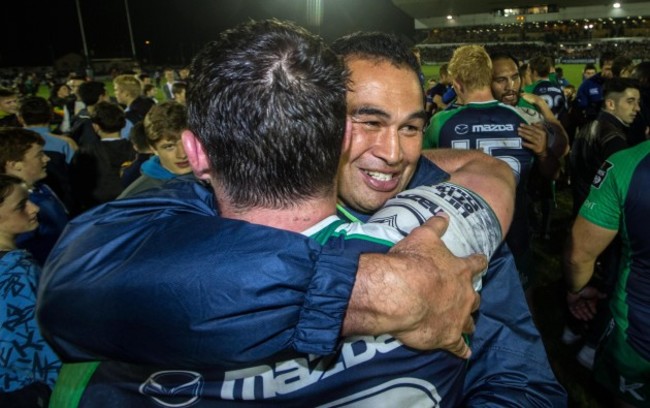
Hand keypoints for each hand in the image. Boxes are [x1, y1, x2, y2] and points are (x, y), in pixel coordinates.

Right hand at [347, 216, 484, 358]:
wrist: (401, 293)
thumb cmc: (412, 262)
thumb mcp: (422, 237)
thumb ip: (435, 226)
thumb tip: (444, 214)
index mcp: (460, 270)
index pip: (476, 264)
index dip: (478, 262)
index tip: (482, 261)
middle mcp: (465, 295)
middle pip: (475, 298)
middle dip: (472, 298)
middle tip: (468, 298)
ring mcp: (458, 318)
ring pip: (469, 323)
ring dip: (468, 323)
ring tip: (467, 325)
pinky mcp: (447, 338)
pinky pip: (459, 347)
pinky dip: (462, 350)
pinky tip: (465, 354)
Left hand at [518, 122, 547, 155]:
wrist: (544, 151)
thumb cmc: (541, 140)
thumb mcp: (542, 133)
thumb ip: (538, 127)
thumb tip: (532, 123)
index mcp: (543, 133)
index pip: (534, 128)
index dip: (527, 126)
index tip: (521, 124)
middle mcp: (542, 137)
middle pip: (532, 133)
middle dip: (524, 130)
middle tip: (518, 128)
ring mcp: (539, 143)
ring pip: (531, 138)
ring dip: (524, 135)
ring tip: (519, 133)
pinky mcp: (537, 148)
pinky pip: (530, 146)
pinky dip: (526, 144)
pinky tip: (522, 142)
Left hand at [567, 286, 606, 320]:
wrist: (577, 289)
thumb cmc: (586, 290)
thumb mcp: (595, 292)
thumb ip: (599, 295)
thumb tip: (606, 295)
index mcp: (587, 296)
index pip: (590, 304)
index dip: (592, 308)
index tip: (595, 313)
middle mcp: (581, 299)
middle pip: (584, 307)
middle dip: (587, 313)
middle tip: (591, 318)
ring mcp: (575, 301)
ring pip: (579, 309)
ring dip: (582, 314)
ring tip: (586, 319)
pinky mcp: (570, 302)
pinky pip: (572, 309)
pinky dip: (575, 314)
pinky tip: (579, 318)